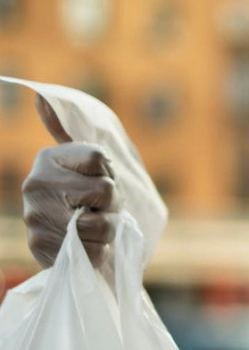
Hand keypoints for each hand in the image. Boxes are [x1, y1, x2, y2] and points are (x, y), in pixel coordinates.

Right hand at [22, 94, 120, 267]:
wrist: (73, 246)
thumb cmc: (87, 199)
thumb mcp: (85, 163)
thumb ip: (65, 129)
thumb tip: (40, 97)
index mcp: (48, 158)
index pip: (101, 159)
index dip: (111, 175)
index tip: (99, 182)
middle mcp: (35, 184)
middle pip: (105, 190)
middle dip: (113, 205)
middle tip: (100, 209)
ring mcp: (35, 217)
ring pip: (100, 223)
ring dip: (107, 230)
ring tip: (93, 228)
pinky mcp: (42, 248)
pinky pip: (92, 250)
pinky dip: (99, 252)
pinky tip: (87, 246)